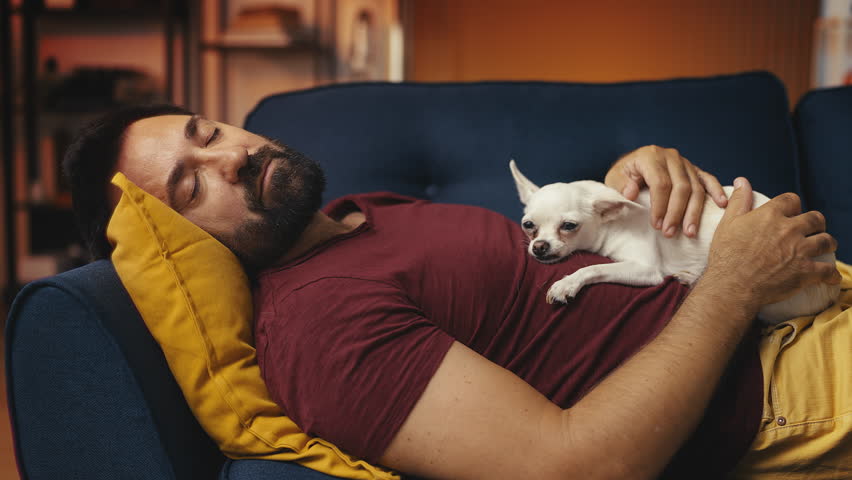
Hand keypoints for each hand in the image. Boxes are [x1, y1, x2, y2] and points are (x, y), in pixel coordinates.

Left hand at [605, 145, 726, 237]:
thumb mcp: (614, 178)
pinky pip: (708, 179)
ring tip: (690, 232)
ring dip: (693, 212)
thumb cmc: (624, 175)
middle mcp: (670, 157)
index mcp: (650, 156)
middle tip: (670, 233)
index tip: (657, 225)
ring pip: (695, 187)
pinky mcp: (694, 169)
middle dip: (676, 213)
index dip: (660, 206)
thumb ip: (621, 185)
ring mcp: (685, 163)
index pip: (660, 183)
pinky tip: (722, 204)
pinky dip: (716, 191)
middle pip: (681, 187)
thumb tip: (632, 193)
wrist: (632, 165)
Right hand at [703, 177, 840, 314]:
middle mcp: (789, 229)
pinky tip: (830, 277)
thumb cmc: (726, 256)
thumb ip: (739, 201)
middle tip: (812, 230)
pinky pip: (829, 270)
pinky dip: (832, 274)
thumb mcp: (728, 223)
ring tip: (824, 248)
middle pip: (816, 218)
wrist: (731, 287)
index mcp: (770, 215)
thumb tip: (743, 181)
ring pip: (827, 241)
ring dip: (827, 244)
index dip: (793, 206)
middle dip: (816, 223)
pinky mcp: (806, 272)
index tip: (791, 213)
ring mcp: (800, 250)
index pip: (792, 200)